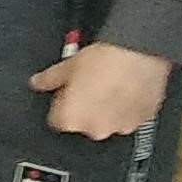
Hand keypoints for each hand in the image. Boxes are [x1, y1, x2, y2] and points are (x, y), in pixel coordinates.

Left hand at [31, 39, 171, 137]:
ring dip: (107, 109)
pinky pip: (131, 117)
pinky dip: (128, 107)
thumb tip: (38, 82)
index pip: (57, 120)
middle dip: (85, 108)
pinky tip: (128, 89)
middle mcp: (96, 129)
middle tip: (90, 86)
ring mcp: (121, 127)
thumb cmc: (104, 60)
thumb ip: (49, 79)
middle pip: (84, 123)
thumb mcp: (67, 66)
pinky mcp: (143, 120)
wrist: (140, 52)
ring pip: (109, 121)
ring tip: (111, 86)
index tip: (67, 93)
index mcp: (71, 120)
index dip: (61, 104)